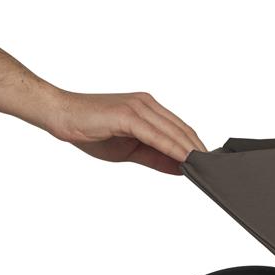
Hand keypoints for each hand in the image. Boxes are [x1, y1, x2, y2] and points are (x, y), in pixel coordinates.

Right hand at [43, 91, 206, 174]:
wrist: (60, 116)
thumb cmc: (90, 130)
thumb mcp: (130, 150)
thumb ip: (156, 157)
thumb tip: (179, 168)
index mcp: (148, 108)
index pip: (180, 129)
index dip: (196, 147)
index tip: (208, 164)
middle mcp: (146, 104)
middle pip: (182, 130)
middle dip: (199, 151)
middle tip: (213, 170)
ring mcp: (138, 107)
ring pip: (173, 132)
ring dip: (191, 151)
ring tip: (204, 168)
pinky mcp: (128, 114)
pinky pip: (156, 135)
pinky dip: (173, 148)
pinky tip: (184, 160)